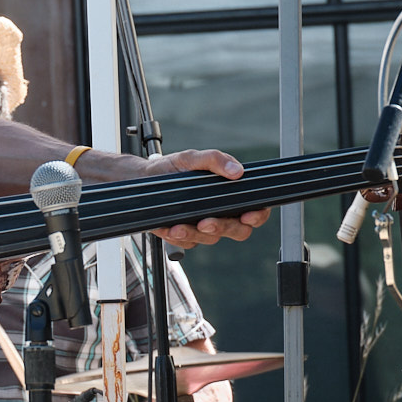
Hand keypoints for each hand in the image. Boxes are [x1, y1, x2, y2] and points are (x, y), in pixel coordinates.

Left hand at [142, 149, 268, 247]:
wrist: (144, 178)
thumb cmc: (173, 167)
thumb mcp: (192, 158)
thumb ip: (215, 160)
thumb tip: (236, 170)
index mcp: (230, 194)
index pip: (255, 210)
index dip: (257, 215)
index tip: (248, 216)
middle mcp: (221, 212)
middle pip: (238, 231)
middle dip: (223, 228)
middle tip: (206, 222)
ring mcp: (204, 226)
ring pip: (210, 238)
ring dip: (194, 233)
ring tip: (178, 226)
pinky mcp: (186, 235)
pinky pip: (188, 243)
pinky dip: (178, 237)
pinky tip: (168, 228)